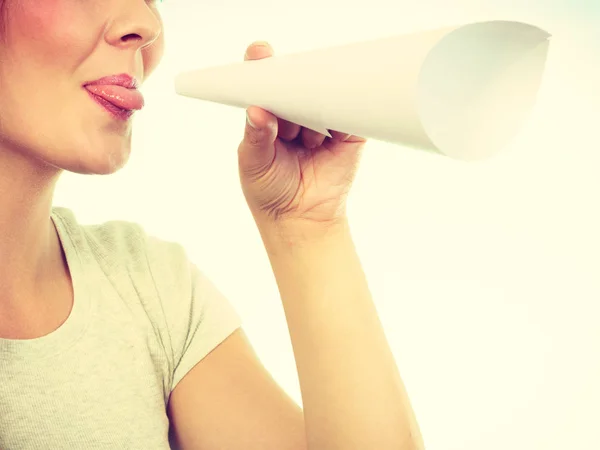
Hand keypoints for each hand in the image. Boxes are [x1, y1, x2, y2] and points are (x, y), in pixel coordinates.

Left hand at [237, 41, 367, 232]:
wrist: (301, 220)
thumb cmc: (270, 190)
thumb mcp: (254, 164)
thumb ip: (256, 137)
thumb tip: (255, 110)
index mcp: (270, 117)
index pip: (266, 85)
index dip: (262, 66)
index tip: (260, 52)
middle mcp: (296, 116)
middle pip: (296, 85)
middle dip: (292, 78)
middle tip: (289, 74)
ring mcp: (322, 124)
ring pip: (323, 97)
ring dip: (318, 96)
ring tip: (310, 106)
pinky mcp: (347, 136)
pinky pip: (350, 114)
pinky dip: (349, 104)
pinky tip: (343, 99)